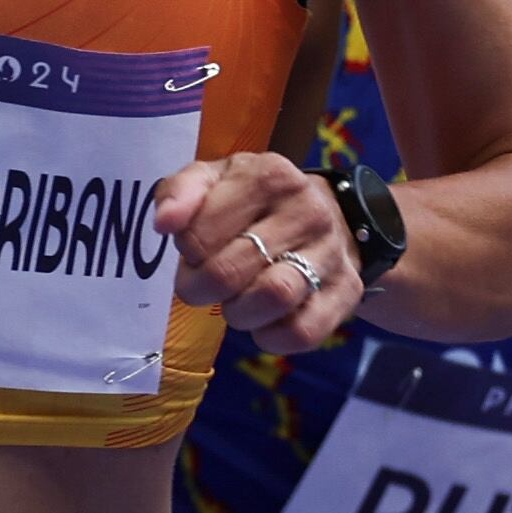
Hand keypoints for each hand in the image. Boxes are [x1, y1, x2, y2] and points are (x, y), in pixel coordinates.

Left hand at [154, 151, 357, 352]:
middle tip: (202, 285)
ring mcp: (331, 252)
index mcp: (268, 175)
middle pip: (230, 270)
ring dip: (238, 313)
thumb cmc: (256, 200)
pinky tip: (265, 321)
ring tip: (235, 302)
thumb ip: (180, 191)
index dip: (186, 250)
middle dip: (201, 288)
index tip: (193, 249)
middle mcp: (306, 210)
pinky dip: (272, 337)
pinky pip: (302, 331)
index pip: (199, 233)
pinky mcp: (348, 291)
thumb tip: (164, 223)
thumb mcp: (216, 179)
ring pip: (273, 298)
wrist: (332, 214)